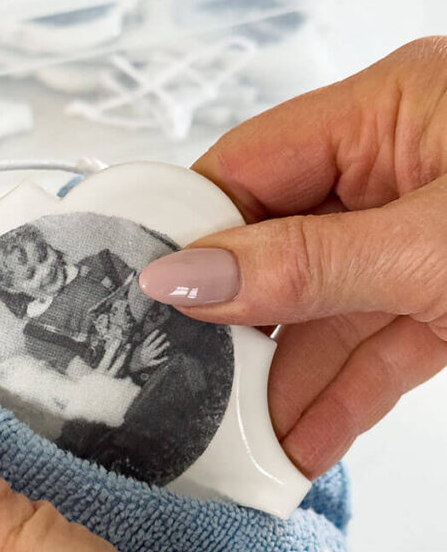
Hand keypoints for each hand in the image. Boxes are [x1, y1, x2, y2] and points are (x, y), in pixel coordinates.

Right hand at [139, 38, 446, 478]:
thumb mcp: (435, 244)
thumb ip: (305, 264)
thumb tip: (187, 277)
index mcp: (388, 110)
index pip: (245, 166)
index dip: (184, 229)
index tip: (136, 295)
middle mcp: (397, 167)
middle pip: (276, 245)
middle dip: (231, 324)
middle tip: (181, 384)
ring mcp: (421, 236)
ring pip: (323, 308)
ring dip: (282, 378)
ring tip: (234, 438)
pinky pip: (374, 344)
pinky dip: (338, 397)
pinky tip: (298, 442)